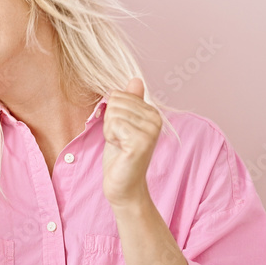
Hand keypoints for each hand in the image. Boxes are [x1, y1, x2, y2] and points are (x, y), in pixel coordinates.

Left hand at [101, 78, 161, 207]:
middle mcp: (156, 119)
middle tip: (119, 140)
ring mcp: (150, 130)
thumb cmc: (120, 155)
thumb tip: (136, 79)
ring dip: (110, 131)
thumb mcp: (122, 123)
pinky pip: (114, 125)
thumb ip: (130, 102)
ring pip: (114, 113)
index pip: (119, 94)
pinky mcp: (141, 142)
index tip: (121, 132)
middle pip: (116, 102)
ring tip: (120, 145)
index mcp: (153, 112)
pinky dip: (110, 138)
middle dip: (110, 122)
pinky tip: (120, 149)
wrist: (123, 185)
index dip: (112, 114)